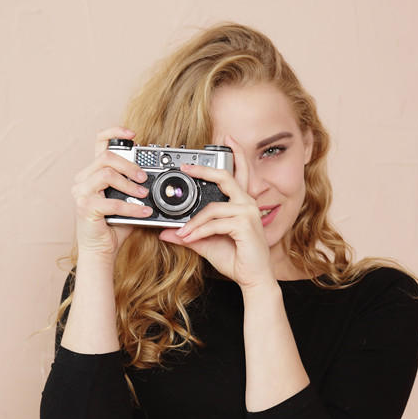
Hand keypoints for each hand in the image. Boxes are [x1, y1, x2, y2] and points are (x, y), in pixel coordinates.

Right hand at [71, 126, 152, 262]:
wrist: (101, 250)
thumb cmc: (113, 225)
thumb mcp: (126, 199)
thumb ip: (133, 185)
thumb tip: (154, 176)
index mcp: (92, 173)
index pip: (99, 143)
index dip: (115, 132)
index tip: (133, 134)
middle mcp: (82, 179)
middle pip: (105, 157)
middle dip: (129, 165)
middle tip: (144, 178)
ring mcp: (81, 193)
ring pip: (106, 174)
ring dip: (129, 184)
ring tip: (143, 194)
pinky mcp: (85, 207)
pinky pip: (112, 201)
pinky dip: (131, 207)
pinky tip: (143, 212)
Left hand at [158, 135, 274, 289]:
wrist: (252, 279)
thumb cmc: (236, 259)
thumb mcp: (205, 243)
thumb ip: (188, 235)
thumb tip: (165, 232)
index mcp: (241, 203)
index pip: (239, 173)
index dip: (234, 154)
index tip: (223, 139)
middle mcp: (247, 203)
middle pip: (225, 177)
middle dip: (204, 170)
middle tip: (186, 167)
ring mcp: (247, 213)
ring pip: (212, 208)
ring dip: (193, 222)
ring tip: (181, 233)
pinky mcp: (245, 225)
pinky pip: (215, 224)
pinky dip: (198, 231)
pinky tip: (189, 238)